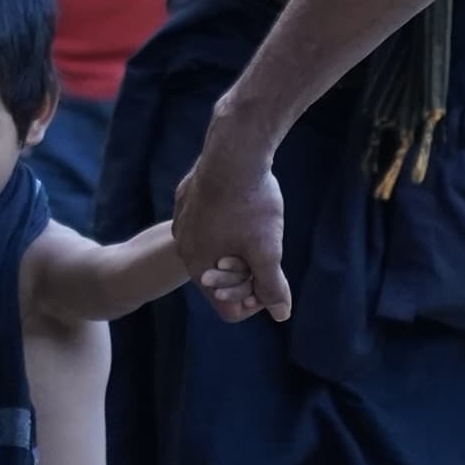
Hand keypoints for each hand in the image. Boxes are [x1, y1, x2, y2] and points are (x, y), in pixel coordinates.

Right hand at [174, 127, 291, 324]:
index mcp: (198, 266)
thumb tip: (281, 315)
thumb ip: (272, 287)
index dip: (255, 300)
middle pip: (220, 279)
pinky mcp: (187, 197)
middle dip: (246, 271)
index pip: (227, 308)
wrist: (234, 150)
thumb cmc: (251, 204)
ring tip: (256, 224)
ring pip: (215, 248)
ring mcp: (183, 220)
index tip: (272, 279)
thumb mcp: (268, 251)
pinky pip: (208, 222)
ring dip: (238, 246)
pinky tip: (244, 204)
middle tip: (266, 249)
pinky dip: (227, 223)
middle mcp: (184, 246)